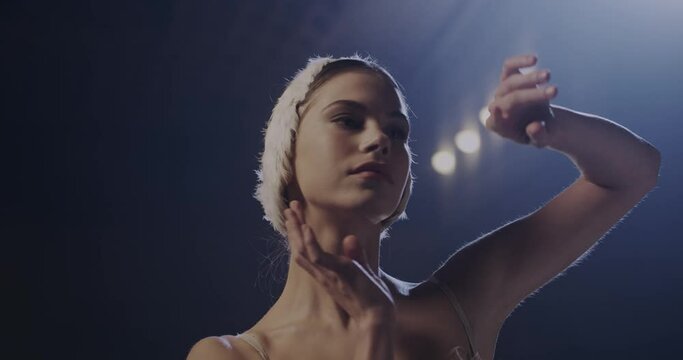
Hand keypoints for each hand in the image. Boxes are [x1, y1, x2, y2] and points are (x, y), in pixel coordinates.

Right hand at [284, 200, 395, 324]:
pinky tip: (306, 228)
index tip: (295, 216)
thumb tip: (350, 239)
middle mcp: (322, 274)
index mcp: (326, 273)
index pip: (307, 251)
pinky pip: (318, 257)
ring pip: (303, 250)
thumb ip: (356, 256)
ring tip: (292, 210)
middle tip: (288, 207)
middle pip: (299, 248)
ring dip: (297, 229)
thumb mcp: (363, 273)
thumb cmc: (372, 299)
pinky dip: (311, 242)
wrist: (377, 318)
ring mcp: (327, 274)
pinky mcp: (336, 274)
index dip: (299, 234)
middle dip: (293, 227)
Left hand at [486, 54, 557, 147]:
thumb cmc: (541, 133)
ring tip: (548, 75)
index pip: (494, 122)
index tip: (496, 110)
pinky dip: (519, 62)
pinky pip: (509, 67)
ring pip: (510, 82)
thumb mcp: (543, 140)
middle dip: (533, 95)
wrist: (543, 122)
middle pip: (510, 99)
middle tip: (555, 91)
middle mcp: (497, 107)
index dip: (495, 116)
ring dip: (530, 77)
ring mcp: (502, 92)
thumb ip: (538, 136)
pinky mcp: (510, 78)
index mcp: (500, 127)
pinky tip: (534, 59)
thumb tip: (534, 126)